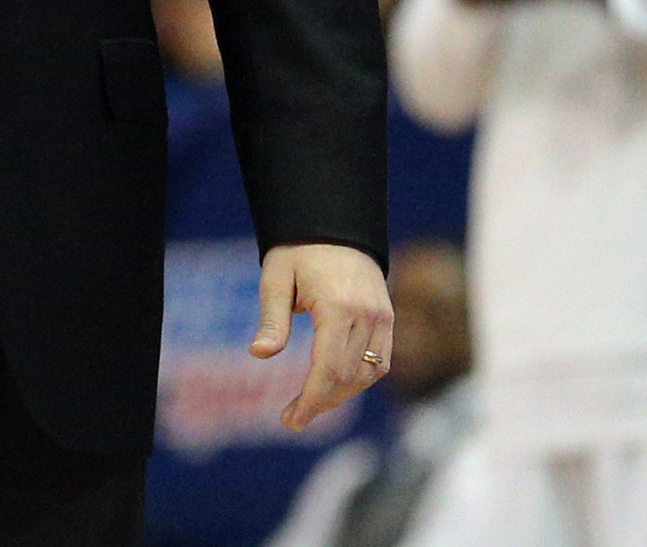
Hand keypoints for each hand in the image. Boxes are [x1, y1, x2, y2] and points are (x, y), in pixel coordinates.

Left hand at [254, 242, 392, 431]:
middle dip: (320, 402)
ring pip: (367, 374)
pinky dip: (359, 379)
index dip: (311, 400)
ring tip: (311, 405)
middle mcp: (366, 315)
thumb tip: (258, 354)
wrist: (335, 225)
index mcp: (337, 306)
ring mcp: (382, 317)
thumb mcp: (275, 277)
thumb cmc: (298, 250)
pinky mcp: (388, 318)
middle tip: (293, 418)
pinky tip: (335, 387)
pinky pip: (379, 361)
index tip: (292, 421)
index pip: (328, 368)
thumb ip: (272, 319)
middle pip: (348, 376)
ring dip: (341, 395)